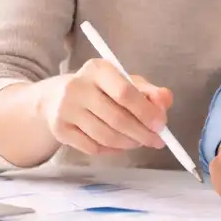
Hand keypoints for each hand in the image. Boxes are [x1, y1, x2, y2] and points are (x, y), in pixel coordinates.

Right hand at [36, 60, 172, 155]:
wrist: (56, 98)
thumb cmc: (100, 89)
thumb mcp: (124, 82)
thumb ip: (148, 91)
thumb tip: (165, 101)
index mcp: (98, 69)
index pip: (125, 92)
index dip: (146, 112)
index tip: (161, 125)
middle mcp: (77, 86)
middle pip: (117, 118)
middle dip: (142, 133)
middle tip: (156, 141)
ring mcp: (65, 109)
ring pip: (106, 136)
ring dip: (129, 144)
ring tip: (138, 142)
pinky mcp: (59, 129)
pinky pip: (93, 148)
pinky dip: (111, 151)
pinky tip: (118, 145)